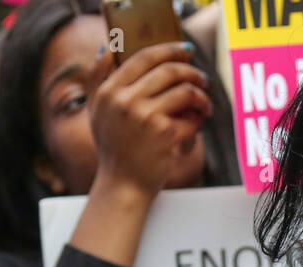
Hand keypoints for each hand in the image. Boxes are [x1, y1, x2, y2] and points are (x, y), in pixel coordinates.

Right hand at [88, 41, 211, 198]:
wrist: (124, 185)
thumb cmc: (114, 148)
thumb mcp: (97, 111)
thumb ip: (99, 78)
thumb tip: (109, 46)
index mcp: (109, 91)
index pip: (142, 57)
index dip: (168, 50)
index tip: (185, 50)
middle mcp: (125, 100)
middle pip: (168, 71)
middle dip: (192, 72)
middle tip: (203, 79)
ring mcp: (145, 117)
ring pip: (185, 92)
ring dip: (201, 97)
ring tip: (205, 106)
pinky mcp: (165, 134)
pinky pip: (191, 119)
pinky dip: (198, 122)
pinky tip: (197, 127)